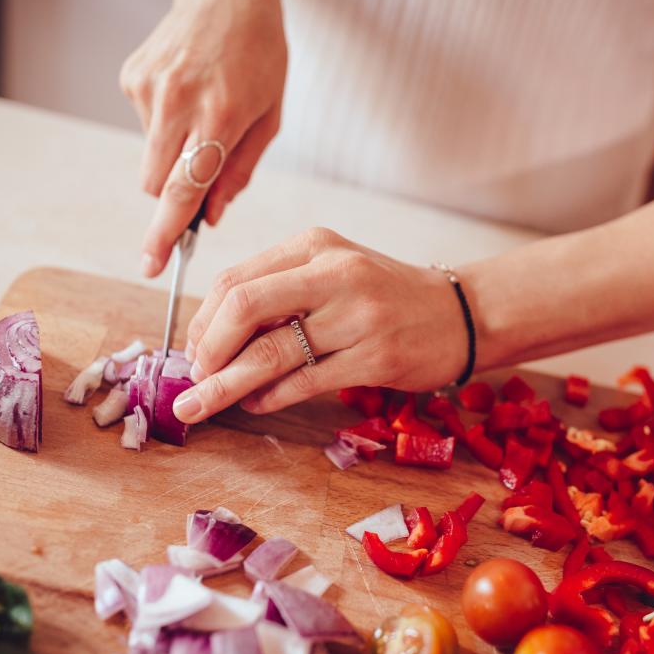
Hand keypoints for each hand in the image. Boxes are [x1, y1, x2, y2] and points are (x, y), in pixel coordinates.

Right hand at [120, 0, 286, 276]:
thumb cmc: (259, 56)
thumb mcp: (270, 117)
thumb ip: (240, 171)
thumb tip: (209, 217)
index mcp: (220, 116)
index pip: (184, 189)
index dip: (166, 232)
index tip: (150, 264)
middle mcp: (178, 103)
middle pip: (157, 184)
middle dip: (175, 196)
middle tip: (200, 180)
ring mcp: (150, 89)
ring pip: (150, 159)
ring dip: (174, 154)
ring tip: (202, 114)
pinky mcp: (132, 79)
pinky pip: (145, 127)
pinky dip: (164, 124)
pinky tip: (186, 94)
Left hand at [172, 228, 468, 422]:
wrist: (462, 314)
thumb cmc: (387, 296)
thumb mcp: (334, 272)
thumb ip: (280, 292)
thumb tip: (213, 337)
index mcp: (315, 247)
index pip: (236, 280)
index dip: (202, 321)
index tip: (192, 351)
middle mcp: (334, 274)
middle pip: (243, 308)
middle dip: (206, 351)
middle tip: (192, 380)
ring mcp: (357, 317)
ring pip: (270, 353)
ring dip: (226, 385)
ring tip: (201, 406)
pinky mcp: (375, 358)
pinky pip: (304, 382)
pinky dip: (270, 397)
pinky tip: (256, 404)